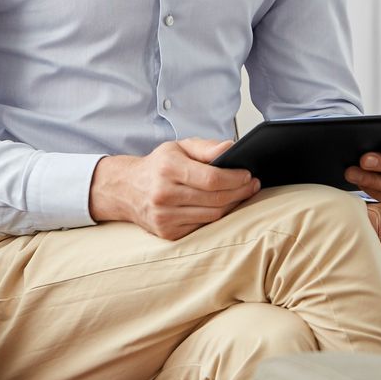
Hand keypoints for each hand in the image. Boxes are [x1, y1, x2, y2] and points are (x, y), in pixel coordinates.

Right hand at [89, 138, 259, 240]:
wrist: (127, 189)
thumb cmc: (158, 166)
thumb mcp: (179, 147)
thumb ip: (207, 147)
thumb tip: (231, 148)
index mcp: (168, 169)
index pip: (211, 179)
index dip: (235, 179)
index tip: (248, 175)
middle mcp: (164, 194)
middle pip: (215, 199)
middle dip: (240, 192)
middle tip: (253, 184)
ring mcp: (164, 216)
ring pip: (212, 215)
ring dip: (232, 205)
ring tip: (242, 194)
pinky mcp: (167, 232)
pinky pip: (202, 226)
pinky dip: (216, 216)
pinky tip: (224, 206)